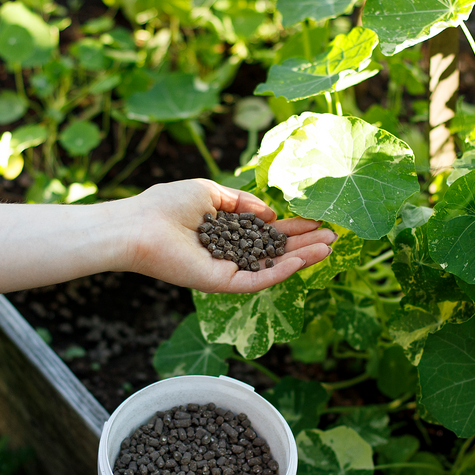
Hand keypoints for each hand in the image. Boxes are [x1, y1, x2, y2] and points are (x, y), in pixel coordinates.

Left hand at [113, 179, 335, 292]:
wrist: (140, 225)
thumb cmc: (166, 205)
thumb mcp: (210, 192)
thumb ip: (242, 202)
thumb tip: (270, 213)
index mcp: (227, 232)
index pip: (267, 231)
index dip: (293, 227)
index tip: (318, 221)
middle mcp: (230, 253)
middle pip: (276, 251)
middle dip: (305, 243)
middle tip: (334, 236)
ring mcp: (227, 270)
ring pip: (272, 268)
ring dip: (302, 258)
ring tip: (329, 246)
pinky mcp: (222, 283)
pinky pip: (257, 280)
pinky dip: (282, 271)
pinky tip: (303, 259)